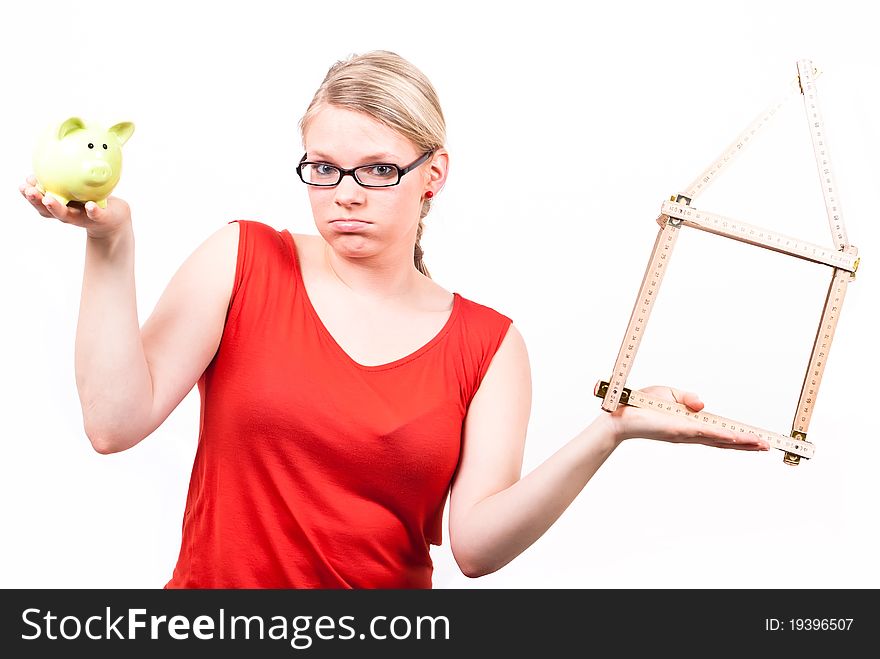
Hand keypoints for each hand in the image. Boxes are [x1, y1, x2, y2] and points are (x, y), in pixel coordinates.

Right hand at [19, 175, 131, 239]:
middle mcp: (68, 213)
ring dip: (56, 207)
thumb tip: (50, 154)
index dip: (29, 195)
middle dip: (36, 201)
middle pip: (47, 210)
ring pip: (66, 214)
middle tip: (28, 191)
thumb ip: (62, 177)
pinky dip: (92, 211)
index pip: (40, 201)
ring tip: (48, 198)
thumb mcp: (75, 188)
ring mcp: (83, 217)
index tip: (22, 185)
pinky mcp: (100, 218)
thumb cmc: (89, 200)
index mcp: (60, 205)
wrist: (113, 217)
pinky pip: (96, 215)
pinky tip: (89, 205)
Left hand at [605, 385, 769, 450]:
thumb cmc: (640, 405)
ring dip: (741, 443)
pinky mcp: (677, 430)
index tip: (757, 441)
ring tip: (761, 445)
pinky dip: (720, 436)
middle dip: (747, 445)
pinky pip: (703, 433)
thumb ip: (688, 398)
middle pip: (724, 441)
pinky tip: (736, 439)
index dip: (738, 438)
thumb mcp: (669, 394)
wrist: (619, 412)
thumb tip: (702, 405)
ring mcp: (685, 434)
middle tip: (768, 447)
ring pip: (719, 440)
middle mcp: (689, 434)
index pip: (718, 434)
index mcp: (689, 426)